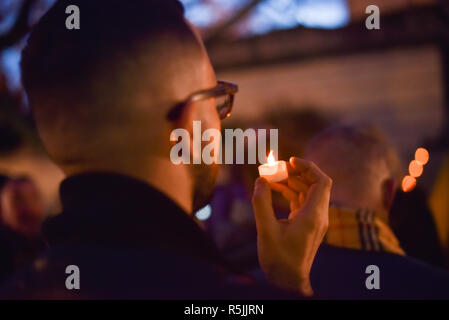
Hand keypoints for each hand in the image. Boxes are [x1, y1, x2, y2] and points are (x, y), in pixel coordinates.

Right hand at [252, 157, 331, 295]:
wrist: (288, 281)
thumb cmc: (278, 259)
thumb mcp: (266, 230)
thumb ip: (261, 203)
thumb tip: (260, 180)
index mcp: (313, 216)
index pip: (321, 182)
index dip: (308, 167)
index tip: (290, 160)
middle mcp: (318, 216)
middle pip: (315, 184)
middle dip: (297, 172)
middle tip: (276, 166)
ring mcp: (314, 220)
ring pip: (307, 191)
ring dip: (292, 181)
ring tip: (271, 175)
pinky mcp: (307, 224)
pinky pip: (302, 201)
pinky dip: (290, 191)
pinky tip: (274, 188)